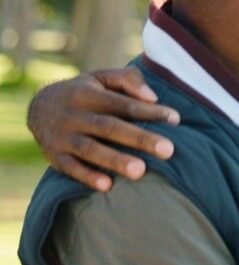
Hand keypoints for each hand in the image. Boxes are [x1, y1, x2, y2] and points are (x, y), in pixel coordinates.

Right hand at [27, 68, 179, 191]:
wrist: (38, 107)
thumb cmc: (85, 92)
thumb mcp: (102, 78)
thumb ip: (128, 80)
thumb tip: (153, 97)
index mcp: (88, 94)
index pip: (123, 103)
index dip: (149, 111)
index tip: (175, 119)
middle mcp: (74, 115)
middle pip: (109, 127)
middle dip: (139, 139)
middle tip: (168, 150)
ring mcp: (62, 137)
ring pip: (90, 149)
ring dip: (115, 160)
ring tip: (141, 171)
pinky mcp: (54, 156)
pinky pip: (70, 168)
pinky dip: (87, 177)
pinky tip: (107, 186)